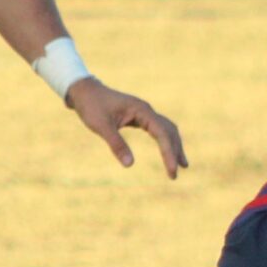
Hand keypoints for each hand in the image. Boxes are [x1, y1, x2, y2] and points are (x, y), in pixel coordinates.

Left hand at [66, 79, 187, 178]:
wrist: (84, 91)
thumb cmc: (91, 106)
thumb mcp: (101, 126)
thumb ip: (116, 144)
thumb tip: (130, 165)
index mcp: (141, 110)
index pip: (162, 133)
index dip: (168, 153)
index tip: (172, 171)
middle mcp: (146, 110)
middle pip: (169, 131)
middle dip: (174, 152)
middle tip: (175, 174)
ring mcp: (144, 113)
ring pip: (166, 129)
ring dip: (174, 146)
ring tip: (182, 164)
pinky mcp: (138, 116)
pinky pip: (158, 129)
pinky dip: (165, 141)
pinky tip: (167, 151)